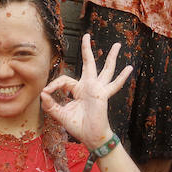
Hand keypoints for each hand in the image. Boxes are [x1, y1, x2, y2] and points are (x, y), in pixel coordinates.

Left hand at [40, 34, 132, 148]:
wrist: (90, 136)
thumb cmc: (77, 126)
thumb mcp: (60, 114)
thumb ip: (51, 105)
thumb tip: (43, 93)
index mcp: (77, 90)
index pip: (65, 80)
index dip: (54, 84)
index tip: (46, 92)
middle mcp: (88, 86)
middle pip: (88, 64)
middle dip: (86, 49)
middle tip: (86, 35)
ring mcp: (97, 89)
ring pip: (106, 69)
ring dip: (111, 57)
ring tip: (118, 45)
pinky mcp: (103, 95)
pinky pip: (114, 85)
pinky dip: (121, 77)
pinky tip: (129, 68)